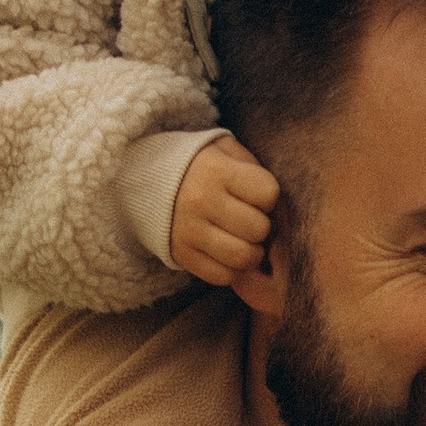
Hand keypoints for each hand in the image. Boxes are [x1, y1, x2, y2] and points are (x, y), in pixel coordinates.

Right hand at [171, 133, 279, 285]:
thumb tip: (279, 204)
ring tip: (244, 239)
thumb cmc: (200, 165)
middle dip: (262, 226)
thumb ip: (253, 166)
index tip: (255, 194)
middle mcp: (200, 201)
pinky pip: (223, 276)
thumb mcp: (224, 149)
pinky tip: (226, 251)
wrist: (145, 180)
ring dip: (252, 252)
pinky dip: (231, 268)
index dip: (268, 196)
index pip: (268, 193)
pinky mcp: (181, 255)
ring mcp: (189, 231)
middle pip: (259, 229)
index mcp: (216, 171)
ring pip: (244, 257)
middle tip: (250, 219)